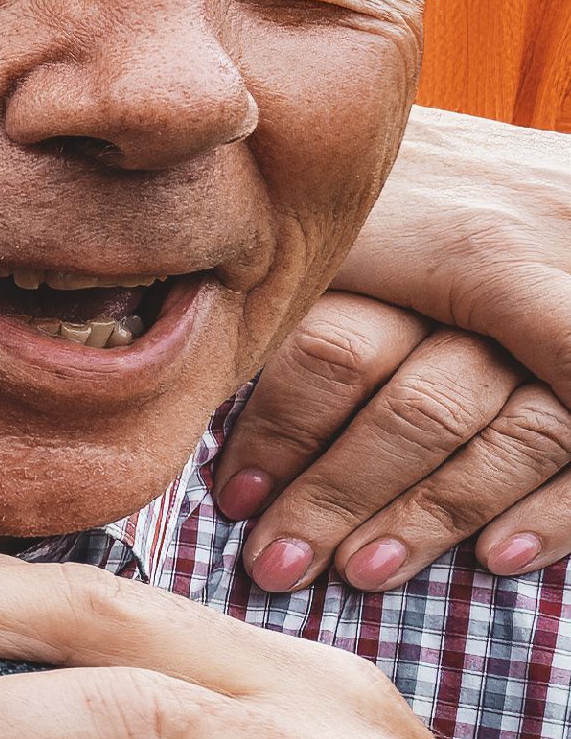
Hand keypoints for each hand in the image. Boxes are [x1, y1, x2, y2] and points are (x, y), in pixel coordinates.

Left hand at [270, 104, 570, 579]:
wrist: (565, 166)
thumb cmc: (436, 184)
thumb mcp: (358, 207)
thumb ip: (306, 285)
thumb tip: (203, 379)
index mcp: (418, 234)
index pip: (337, 351)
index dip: (283, 434)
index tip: (232, 497)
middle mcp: (509, 276)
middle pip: (421, 407)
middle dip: (343, 494)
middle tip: (278, 564)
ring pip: (514, 433)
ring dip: (436, 515)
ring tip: (365, 572)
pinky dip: (557, 509)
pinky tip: (499, 556)